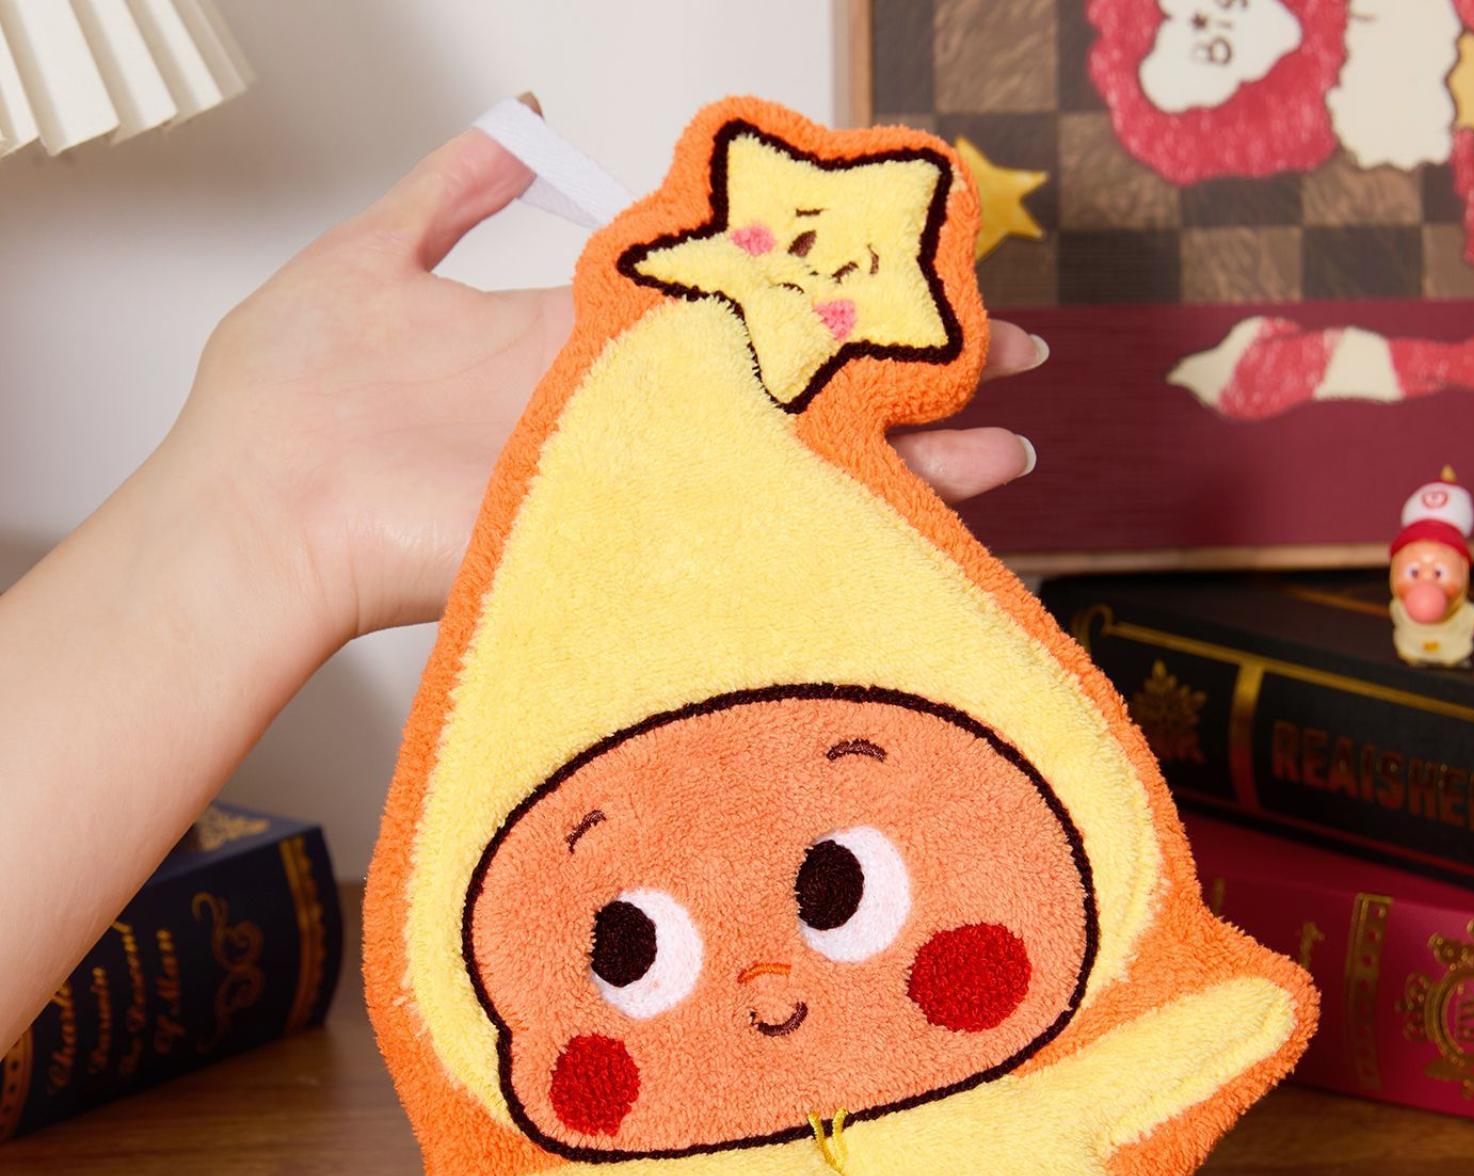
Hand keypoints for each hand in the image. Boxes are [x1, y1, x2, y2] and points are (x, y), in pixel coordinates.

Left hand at [160, 122, 1045, 644]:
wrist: (256, 511)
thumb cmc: (290, 393)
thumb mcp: (370, 256)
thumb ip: (449, 196)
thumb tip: (511, 135)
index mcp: (580, 341)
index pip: (729, 301)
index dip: (813, 281)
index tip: (893, 261)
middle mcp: (626, 412)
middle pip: (787, 383)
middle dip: (898, 370)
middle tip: (1004, 358)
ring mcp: (634, 476)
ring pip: (792, 460)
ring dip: (906, 456)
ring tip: (1007, 447)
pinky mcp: (626, 534)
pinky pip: (747, 529)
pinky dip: (836, 526)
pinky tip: (927, 519)